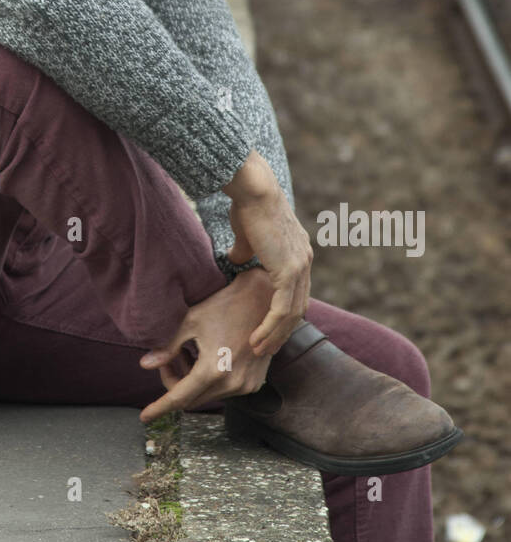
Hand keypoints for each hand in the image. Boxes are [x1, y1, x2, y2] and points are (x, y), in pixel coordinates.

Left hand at [137, 268, 275, 423]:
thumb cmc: (223, 306)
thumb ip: (168, 348)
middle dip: (175, 384)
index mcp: (214, 369)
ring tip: (189, 352)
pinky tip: (207, 357)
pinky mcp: (254, 382)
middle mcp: (232, 383)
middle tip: (168, 359)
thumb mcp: (190, 322)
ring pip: (207, 395)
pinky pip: (224, 391)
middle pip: (192, 399)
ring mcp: (246, 385)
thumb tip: (144, 365)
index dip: (160, 407)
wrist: (261, 299)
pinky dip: (210, 381)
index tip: (145, 416)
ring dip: (192, 382)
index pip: (179, 398)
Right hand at [226, 189, 311, 357]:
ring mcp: (300, 267)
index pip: (295, 292)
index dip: (282, 314)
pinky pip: (281, 309)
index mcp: (298, 253)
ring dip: (275, 336)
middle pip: (298, 307)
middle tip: (265, 349)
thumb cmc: (247, 205)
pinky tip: (256, 340)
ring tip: (258, 351)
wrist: (253, 191)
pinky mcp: (289, 271)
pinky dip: (270, 328)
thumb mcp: (247, 235)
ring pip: (292, 314)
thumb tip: (236, 261)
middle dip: (282, 332)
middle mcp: (304, 261)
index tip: (268, 331)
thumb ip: (245, 252)